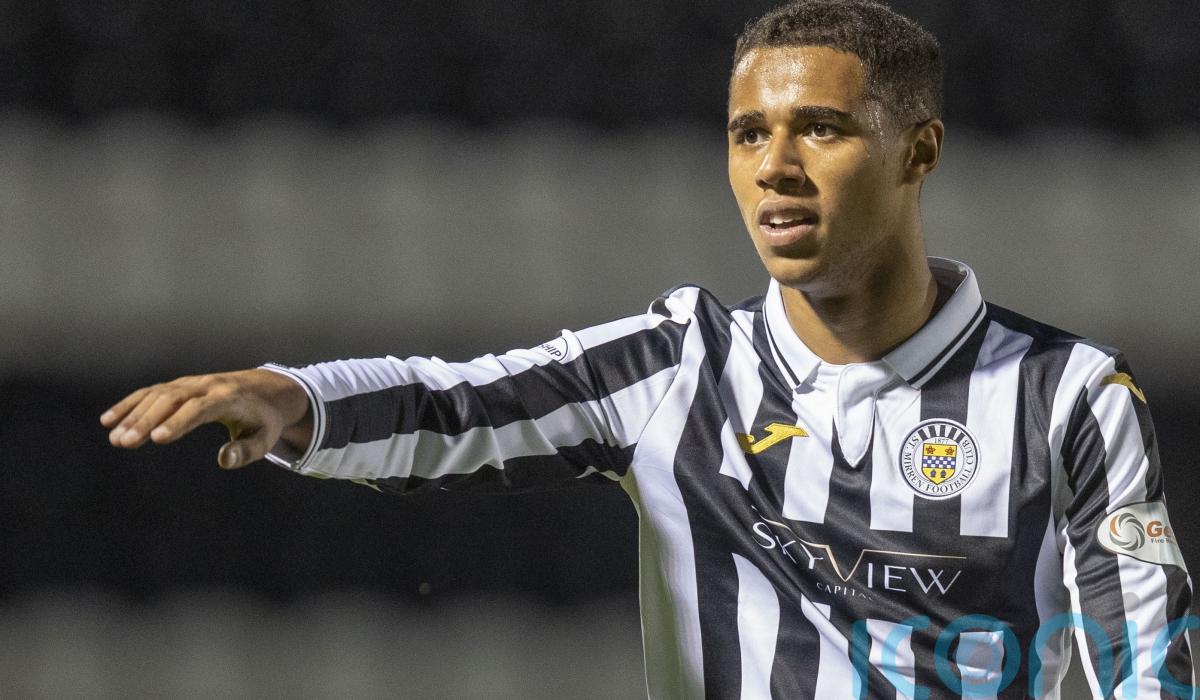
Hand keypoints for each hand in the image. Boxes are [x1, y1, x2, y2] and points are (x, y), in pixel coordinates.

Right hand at [100, 369, 312, 468]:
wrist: (266, 390)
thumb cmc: (264, 420)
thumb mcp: (265, 439)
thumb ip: (247, 451)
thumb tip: (224, 460)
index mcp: (228, 398)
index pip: (199, 409)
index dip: (177, 422)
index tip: (156, 439)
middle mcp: (206, 386)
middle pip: (172, 400)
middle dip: (147, 420)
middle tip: (124, 442)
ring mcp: (191, 383)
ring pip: (157, 395)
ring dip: (133, 414)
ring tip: (114, 439)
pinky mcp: (180, 385)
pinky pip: (151, 392)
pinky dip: (130, 404)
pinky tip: (109, 420)